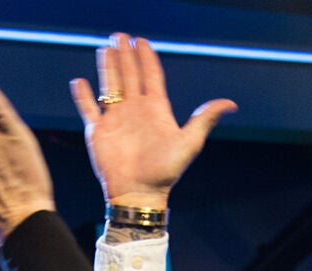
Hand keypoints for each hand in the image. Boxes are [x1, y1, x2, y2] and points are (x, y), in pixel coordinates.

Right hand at [70, 33, 236, 207]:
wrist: (139, 193)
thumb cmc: (166, 171)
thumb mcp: (190, 142)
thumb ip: (205, 119)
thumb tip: (232, 104)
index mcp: (155, 109)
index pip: (151, 75)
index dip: (147, 57)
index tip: (142, 41)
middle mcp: (135, 110)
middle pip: (129, 75)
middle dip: (125, 55)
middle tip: (120, 35)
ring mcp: (115, 120)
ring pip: (109, 85)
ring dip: (108, 67)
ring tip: (105, 48)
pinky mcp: (98, 131)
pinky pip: (88, 108)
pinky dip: (83, 95)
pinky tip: (80, 81)